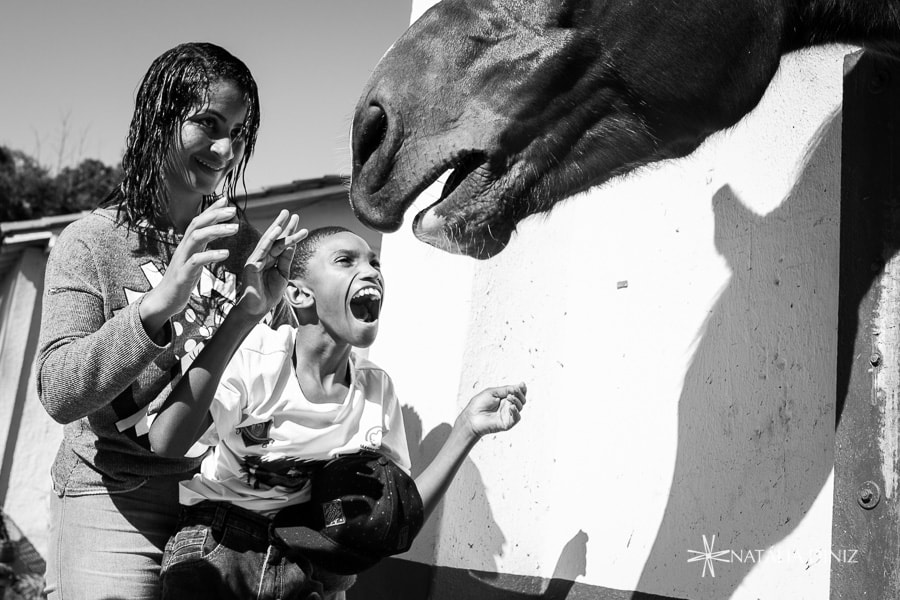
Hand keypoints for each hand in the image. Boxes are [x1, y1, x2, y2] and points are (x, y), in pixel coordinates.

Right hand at [140, 198, 242, 333]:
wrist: (165, 301)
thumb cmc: (182, 280)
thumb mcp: (194, 259)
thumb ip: (202, 245)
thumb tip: (213, 231)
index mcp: (187, 245)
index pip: (198, 221)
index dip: (211, 209)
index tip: (226, 199)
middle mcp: (183, 249)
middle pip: (196, 224)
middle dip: (214, 214)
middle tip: (233, 210)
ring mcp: (181, 260)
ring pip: (195, 238)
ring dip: (216, 230)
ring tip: (235, 228)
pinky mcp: (182, 275)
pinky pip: (196, 261)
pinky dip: (211, 255)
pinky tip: (225, 253)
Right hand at [235, 209, 307, 318]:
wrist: (257, 309)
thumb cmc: (269, 294)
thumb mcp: (282, 274)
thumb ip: (286, 260)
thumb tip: (292, 245)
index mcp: (270, 259)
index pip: (280, 243)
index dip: (289, 233)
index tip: (297, 221)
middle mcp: (262, 257)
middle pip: (274, 238)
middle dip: (282, 224)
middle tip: (291, 212)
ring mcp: (256, 259)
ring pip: (270, 242)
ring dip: (278, 228)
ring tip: (287, 217)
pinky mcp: (252, 264)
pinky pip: (263, 249)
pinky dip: (270, 239)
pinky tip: (277, 230)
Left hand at [458, 382, 526, 438]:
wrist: (472, 417)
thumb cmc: (479, 404)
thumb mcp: (493, 392)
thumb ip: (506, 389)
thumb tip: (519, 386)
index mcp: (504, 398)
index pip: (517, 393)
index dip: (521, 389)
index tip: (522, 384)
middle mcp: (507, 406)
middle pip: (521, 400)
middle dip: (520, 394)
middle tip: (515, 391)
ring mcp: (508, 414)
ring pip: (520, 407)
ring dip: (517, 401)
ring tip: (510, 397)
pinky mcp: (507, 423)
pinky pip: (516, 418)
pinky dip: (516, 411)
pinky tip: (511, 407)